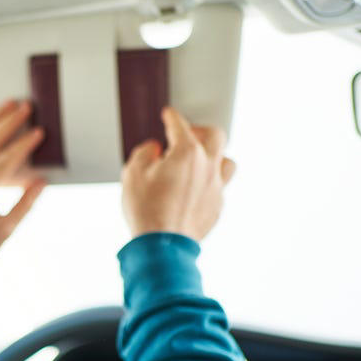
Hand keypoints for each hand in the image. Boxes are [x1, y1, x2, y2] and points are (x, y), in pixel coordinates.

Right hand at [121, 107, 235, 240]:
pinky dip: (209, 182)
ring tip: (199, 161)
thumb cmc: (147, 210)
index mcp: (187, 153)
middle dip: (200, 130)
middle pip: (215, 135)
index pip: (180, 125)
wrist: (162, 245)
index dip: (172, 117)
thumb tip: (154, 150)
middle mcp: (207, 166)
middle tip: (187, 135)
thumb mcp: (132, 173)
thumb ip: (144, 153)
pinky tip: (195, 188)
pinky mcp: (217, 206)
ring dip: (214, 156)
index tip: (169, 115)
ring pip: (227, 161)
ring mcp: (216, 187)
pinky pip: (219, 187)